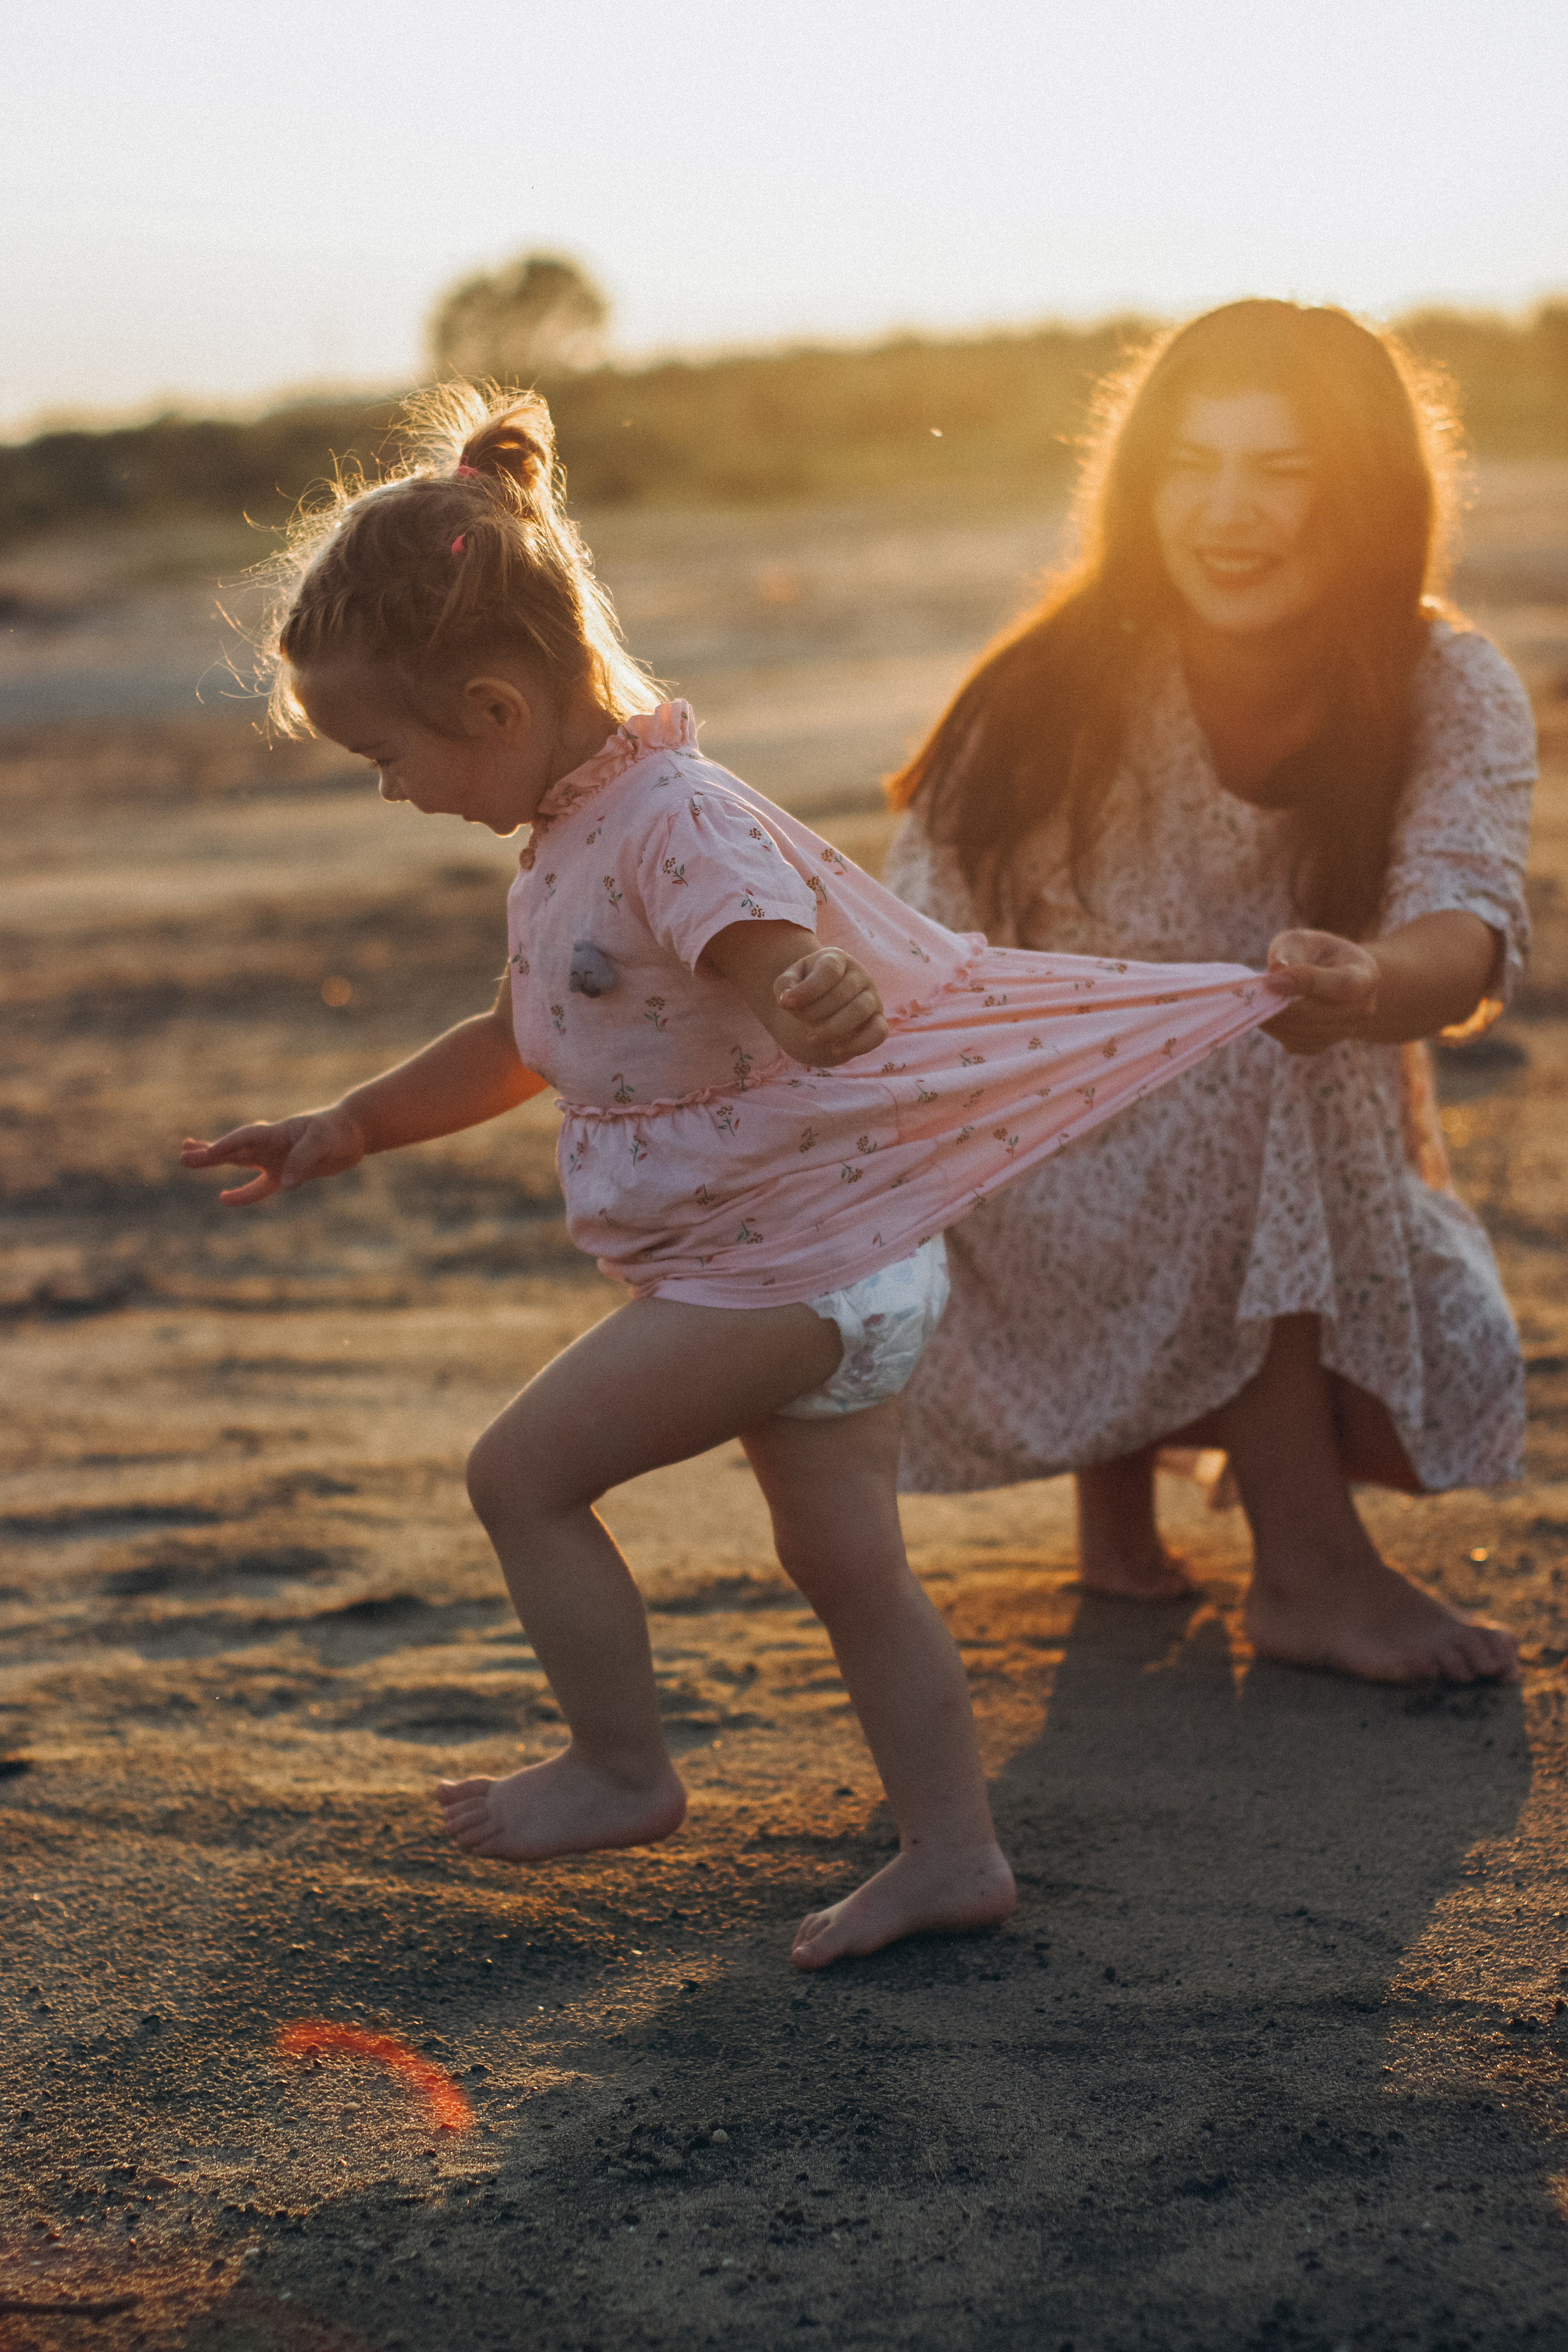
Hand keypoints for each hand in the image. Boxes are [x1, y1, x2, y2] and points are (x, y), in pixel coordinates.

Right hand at [180, 1106, 367, 1204]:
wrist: (352, 1133)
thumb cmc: (337, 1132)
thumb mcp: (323, 1142)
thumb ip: (303, 1160)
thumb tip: (286, 1184)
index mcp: (277, 1132)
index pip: (246, 1138)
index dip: (228, 1145)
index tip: (209, 1152)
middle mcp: (270, 1145)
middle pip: (234, 1149)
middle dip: (210, 1153)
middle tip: (183, 1155)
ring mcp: (274, 1158)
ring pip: (238, 1161)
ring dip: (215, 1161)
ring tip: (187, 1158)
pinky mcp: (284, 1174)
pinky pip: (258, 1187)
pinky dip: (242, 1193)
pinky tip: (224, 1197)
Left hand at [775, 947, 888, 1064]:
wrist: (823, 1005)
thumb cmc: (805, 989)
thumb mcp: (789, 982)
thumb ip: (784, 986)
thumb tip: (787, 1001)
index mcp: (837, 959)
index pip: (829, 970)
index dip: (808, 989)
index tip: (786, 1004)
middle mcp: (860, 975)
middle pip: (843, 993)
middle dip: (815, 1011)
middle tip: (799, 1020)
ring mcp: (872, 997)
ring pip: (859, 1011)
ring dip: (833, 1028)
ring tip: (811, 1038)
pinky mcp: (878, 1021)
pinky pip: (878, 1032)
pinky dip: (858, 1044)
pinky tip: (835, 1050)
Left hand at [1261, 928, 1380, 1055]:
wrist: (1331, 978)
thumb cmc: (1315, 953)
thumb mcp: (1304, 940)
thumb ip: (1290, 950)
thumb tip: (1276, 971)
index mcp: (1364, 975)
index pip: (1342, 986)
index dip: (1308, 984)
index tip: (1272, 980)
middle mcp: (1361, 1008)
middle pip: (1319, 1014)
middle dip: (1281, 1005)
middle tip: (1254, 994)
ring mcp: (1343, 1031)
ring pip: (1303, 1032)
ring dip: (1275, 1018)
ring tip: (1257, 1000)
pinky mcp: (1320, 1046)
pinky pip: (1295, 1042)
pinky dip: (1275, 1029)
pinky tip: (1265, 1012)